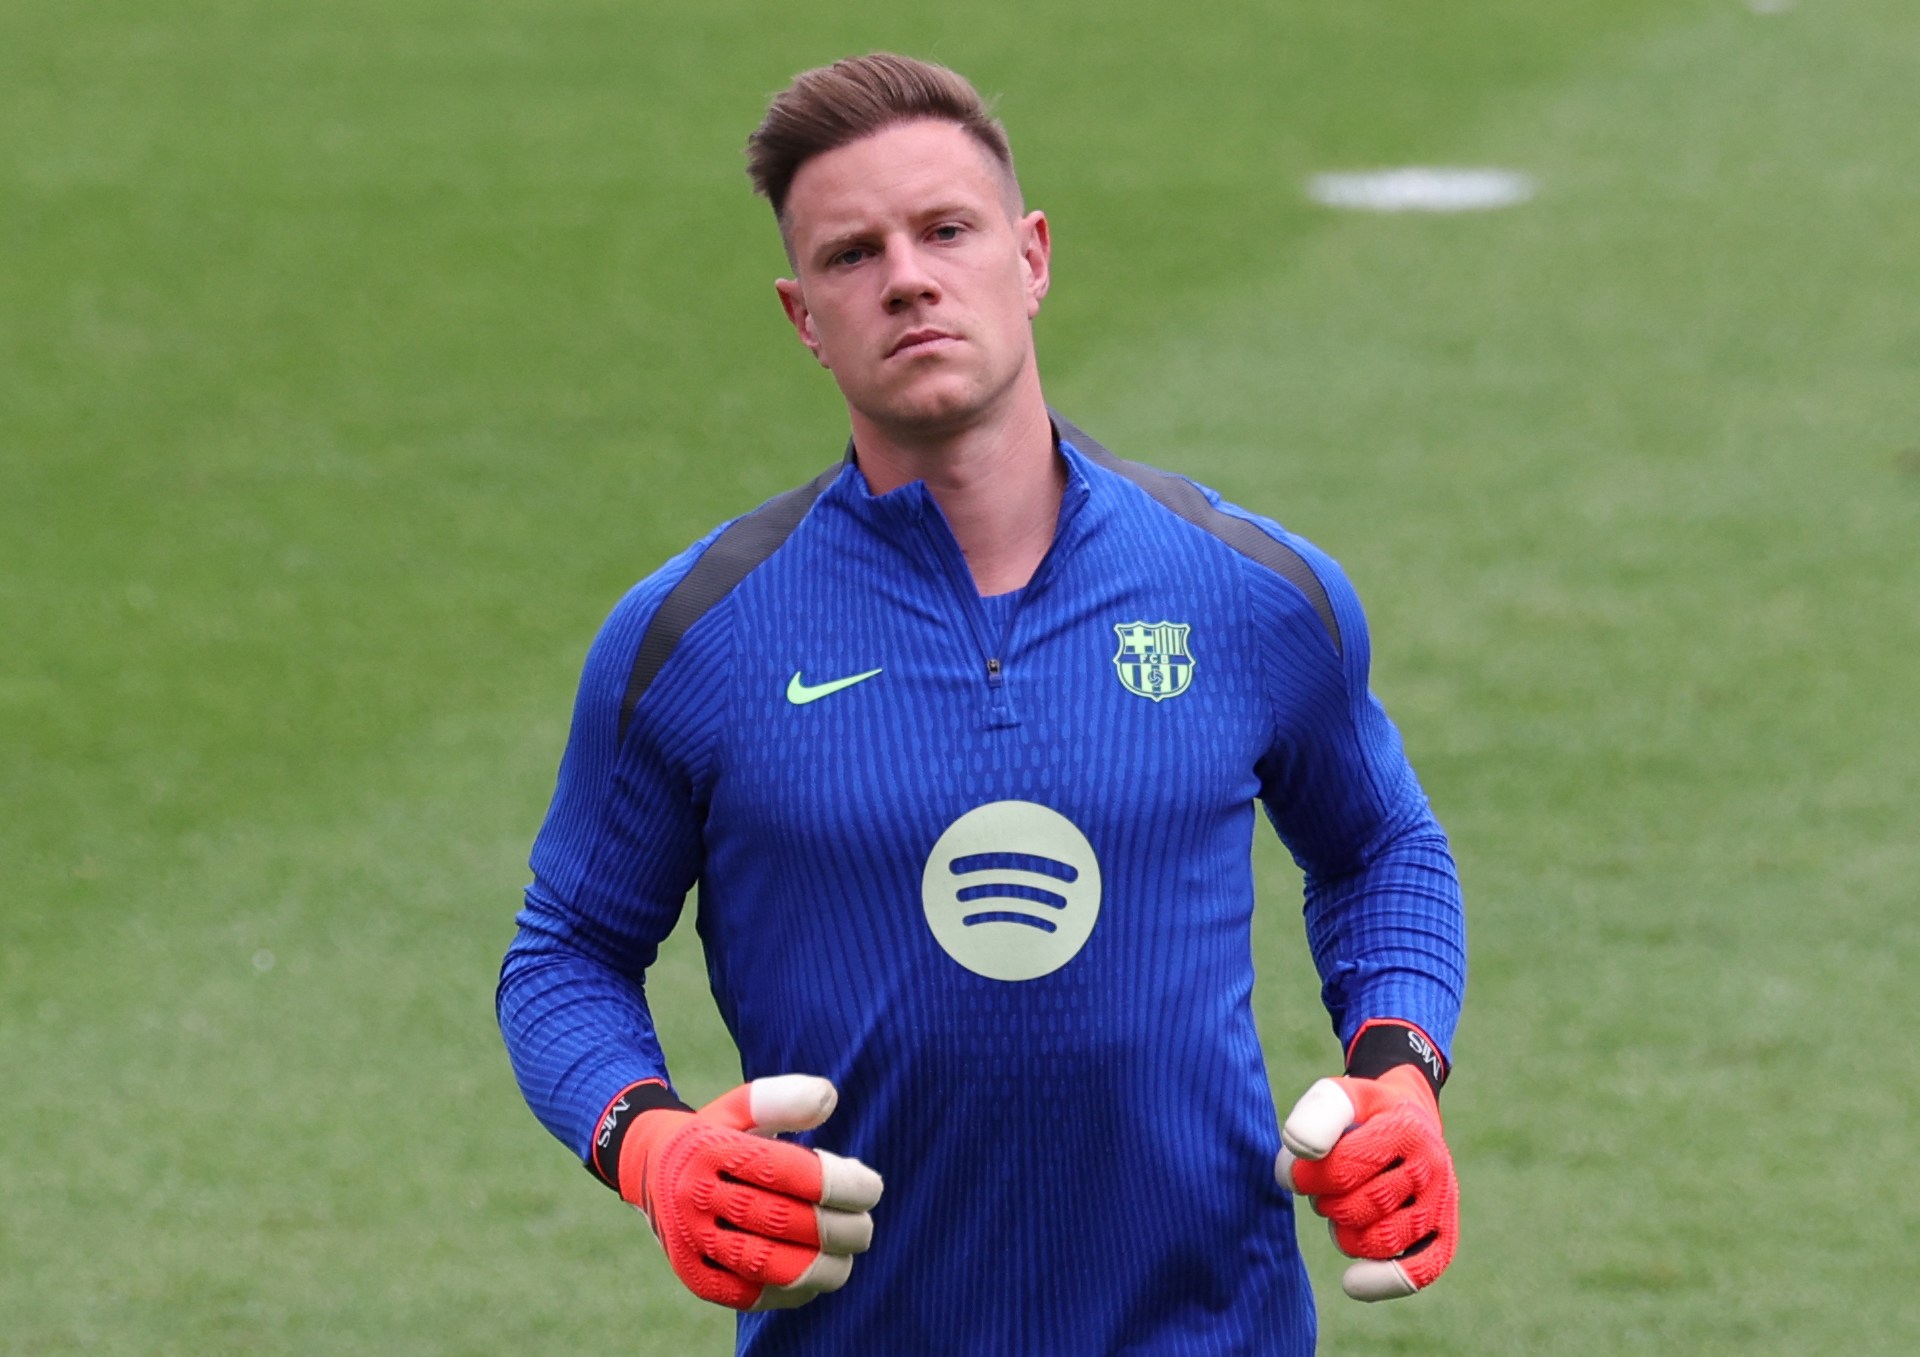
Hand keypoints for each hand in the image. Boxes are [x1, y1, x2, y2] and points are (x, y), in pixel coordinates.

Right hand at [619, 1074, 883, 1310]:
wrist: (652, 1170)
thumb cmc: (717, 1135)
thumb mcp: (741, 1107)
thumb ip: (782, 1098)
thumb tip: (828, 1096)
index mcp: (710, 1148)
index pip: (784, 1171)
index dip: (836, 1184)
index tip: (871, 1188)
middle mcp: (694, 1195)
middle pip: (778, 1220)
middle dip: (835, 1228)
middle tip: (865, 1227)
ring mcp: (691, 1240)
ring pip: (764, 1264)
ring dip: (818, 1266)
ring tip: (848, 1256)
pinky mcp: (694, 1275)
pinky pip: (748, 1294)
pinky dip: (789, 1291)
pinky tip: (817, 1276)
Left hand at [1276, 1064, 1457, 1300]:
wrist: (1411, 1119)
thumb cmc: (1365, 1114)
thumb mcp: (1342, 1095)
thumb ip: (1318, 1114)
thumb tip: (1302, 1151)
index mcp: (1405, 1129)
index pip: (1344, 1168)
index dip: (1305, 1177)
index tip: (1289, 1173)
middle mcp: (1431, 1167)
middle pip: (1359, 1206)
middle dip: (1325, 1203)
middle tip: (1320, 1191)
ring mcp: (1441, 1203)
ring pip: (1382, 1241)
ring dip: (1344, 1234)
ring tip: (1340, 1212)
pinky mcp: (1445, 1233)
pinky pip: (1420, 1270)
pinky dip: (1383, 1281)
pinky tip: (1352, 1283)